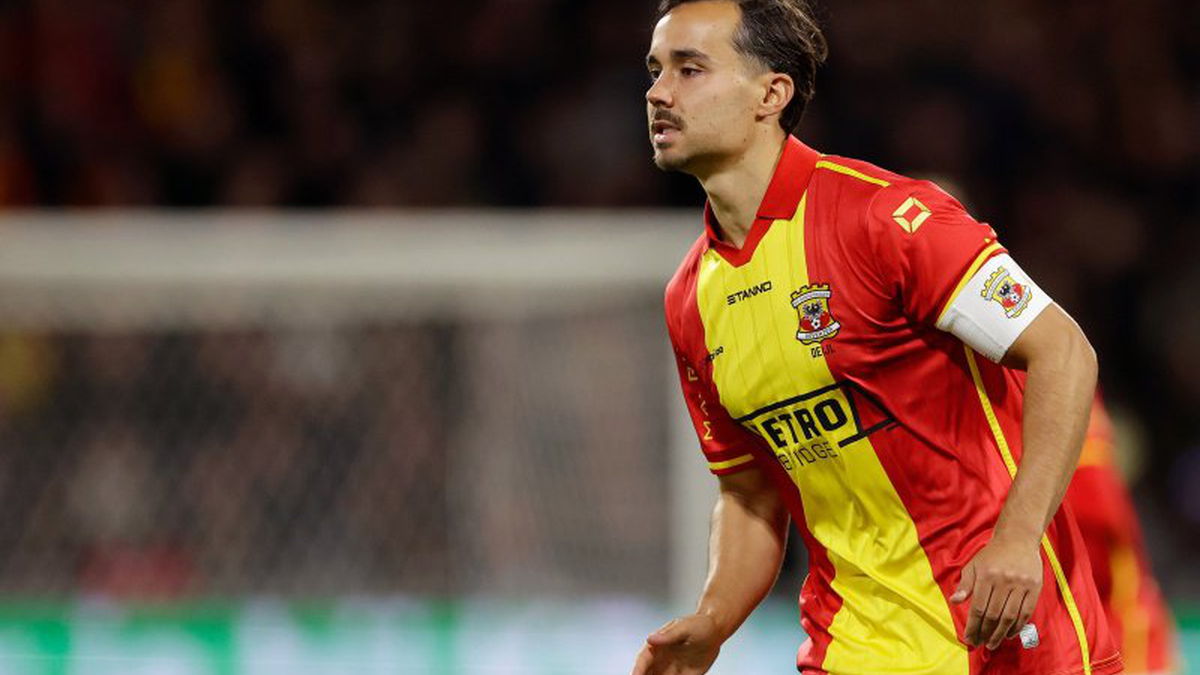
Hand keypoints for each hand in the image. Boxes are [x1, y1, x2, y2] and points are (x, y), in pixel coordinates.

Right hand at [631, 613, 722, 674]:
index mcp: (657, 645)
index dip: (637, 670)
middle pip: (647, 674)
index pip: (643, 660)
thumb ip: (668, 635)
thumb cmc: (699, 624)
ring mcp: (670, 669)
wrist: (715, 632)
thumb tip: (651, 639)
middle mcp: (661, 659)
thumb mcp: (684, 627)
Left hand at [951, 534, 1043, 649]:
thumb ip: (965, 584)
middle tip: (981, 644)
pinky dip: (1017, 626)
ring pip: (1010, 616)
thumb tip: (954, 601)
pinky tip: (1008, 634)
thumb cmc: (991, 555)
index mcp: (986, 576)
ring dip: (1000, 633)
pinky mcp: (1035, 587)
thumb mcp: (974, 566)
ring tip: (993, 643)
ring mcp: (1021, 585)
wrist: (1018, 539)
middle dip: (986, 633)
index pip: (978, 607)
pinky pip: (1026, 612)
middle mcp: (1004, 581)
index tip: (969, 637)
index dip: (973, 626)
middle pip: (994, 615)